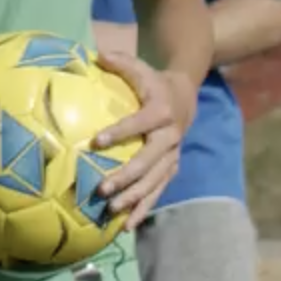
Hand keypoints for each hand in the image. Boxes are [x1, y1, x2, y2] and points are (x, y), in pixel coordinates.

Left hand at [90, 48, 185, 217]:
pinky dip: (143, 208)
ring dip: (133, 198)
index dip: (120, 131)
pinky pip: (157, 191)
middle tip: (101, 189)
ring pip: (154, 181)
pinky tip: (126, 226)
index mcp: (161, 111)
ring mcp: (172, 156)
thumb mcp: (140, 67)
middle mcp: (170, 137)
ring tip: (111, 211)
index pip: (140, 123)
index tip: (96, 140)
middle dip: (126, 177)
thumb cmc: (153, 82)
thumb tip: (95, 54)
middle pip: (148, 161)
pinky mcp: (170, 169)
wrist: (184, 97)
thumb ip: (120, 61)